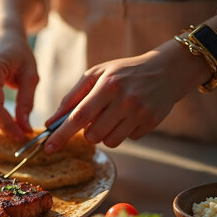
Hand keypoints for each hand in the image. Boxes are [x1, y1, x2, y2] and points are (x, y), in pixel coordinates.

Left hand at [43, 40, 210, 151]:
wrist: (168, 69)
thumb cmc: (124, 73)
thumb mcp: (96, 75)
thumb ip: (72, 98)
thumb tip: (50, 123)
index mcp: (107, 85)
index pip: (79, 116)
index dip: (62, 134)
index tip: (48, 147)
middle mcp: (125, 100)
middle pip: (93, 135)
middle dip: (88, 132)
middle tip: (96, 118)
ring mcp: (140, 112)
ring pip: (109, 142)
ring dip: (105, 134)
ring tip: (113, 116)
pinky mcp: (152, 122)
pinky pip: (128, 139)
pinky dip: (124, 131)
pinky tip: (131, 115)